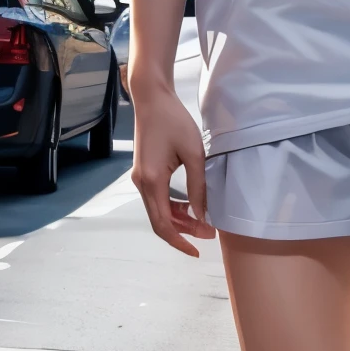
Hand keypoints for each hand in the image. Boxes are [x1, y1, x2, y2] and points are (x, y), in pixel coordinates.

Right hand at [130, 82, 215, 256]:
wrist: (152, 99)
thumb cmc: (173, 121)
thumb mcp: (194, 153)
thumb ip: (198, 186)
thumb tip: (202, 215)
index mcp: (152, 181)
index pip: (163, 224)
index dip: (180, 241)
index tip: (197, 251)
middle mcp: (141, 184)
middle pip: (160, 221)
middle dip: (183, 232)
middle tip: (209, 234)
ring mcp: (141, 179)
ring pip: (158, 211)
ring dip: (179, 220)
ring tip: (204, 222)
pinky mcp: (144, 173)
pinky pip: (157, 199)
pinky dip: (173, 207)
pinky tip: (190, 207)